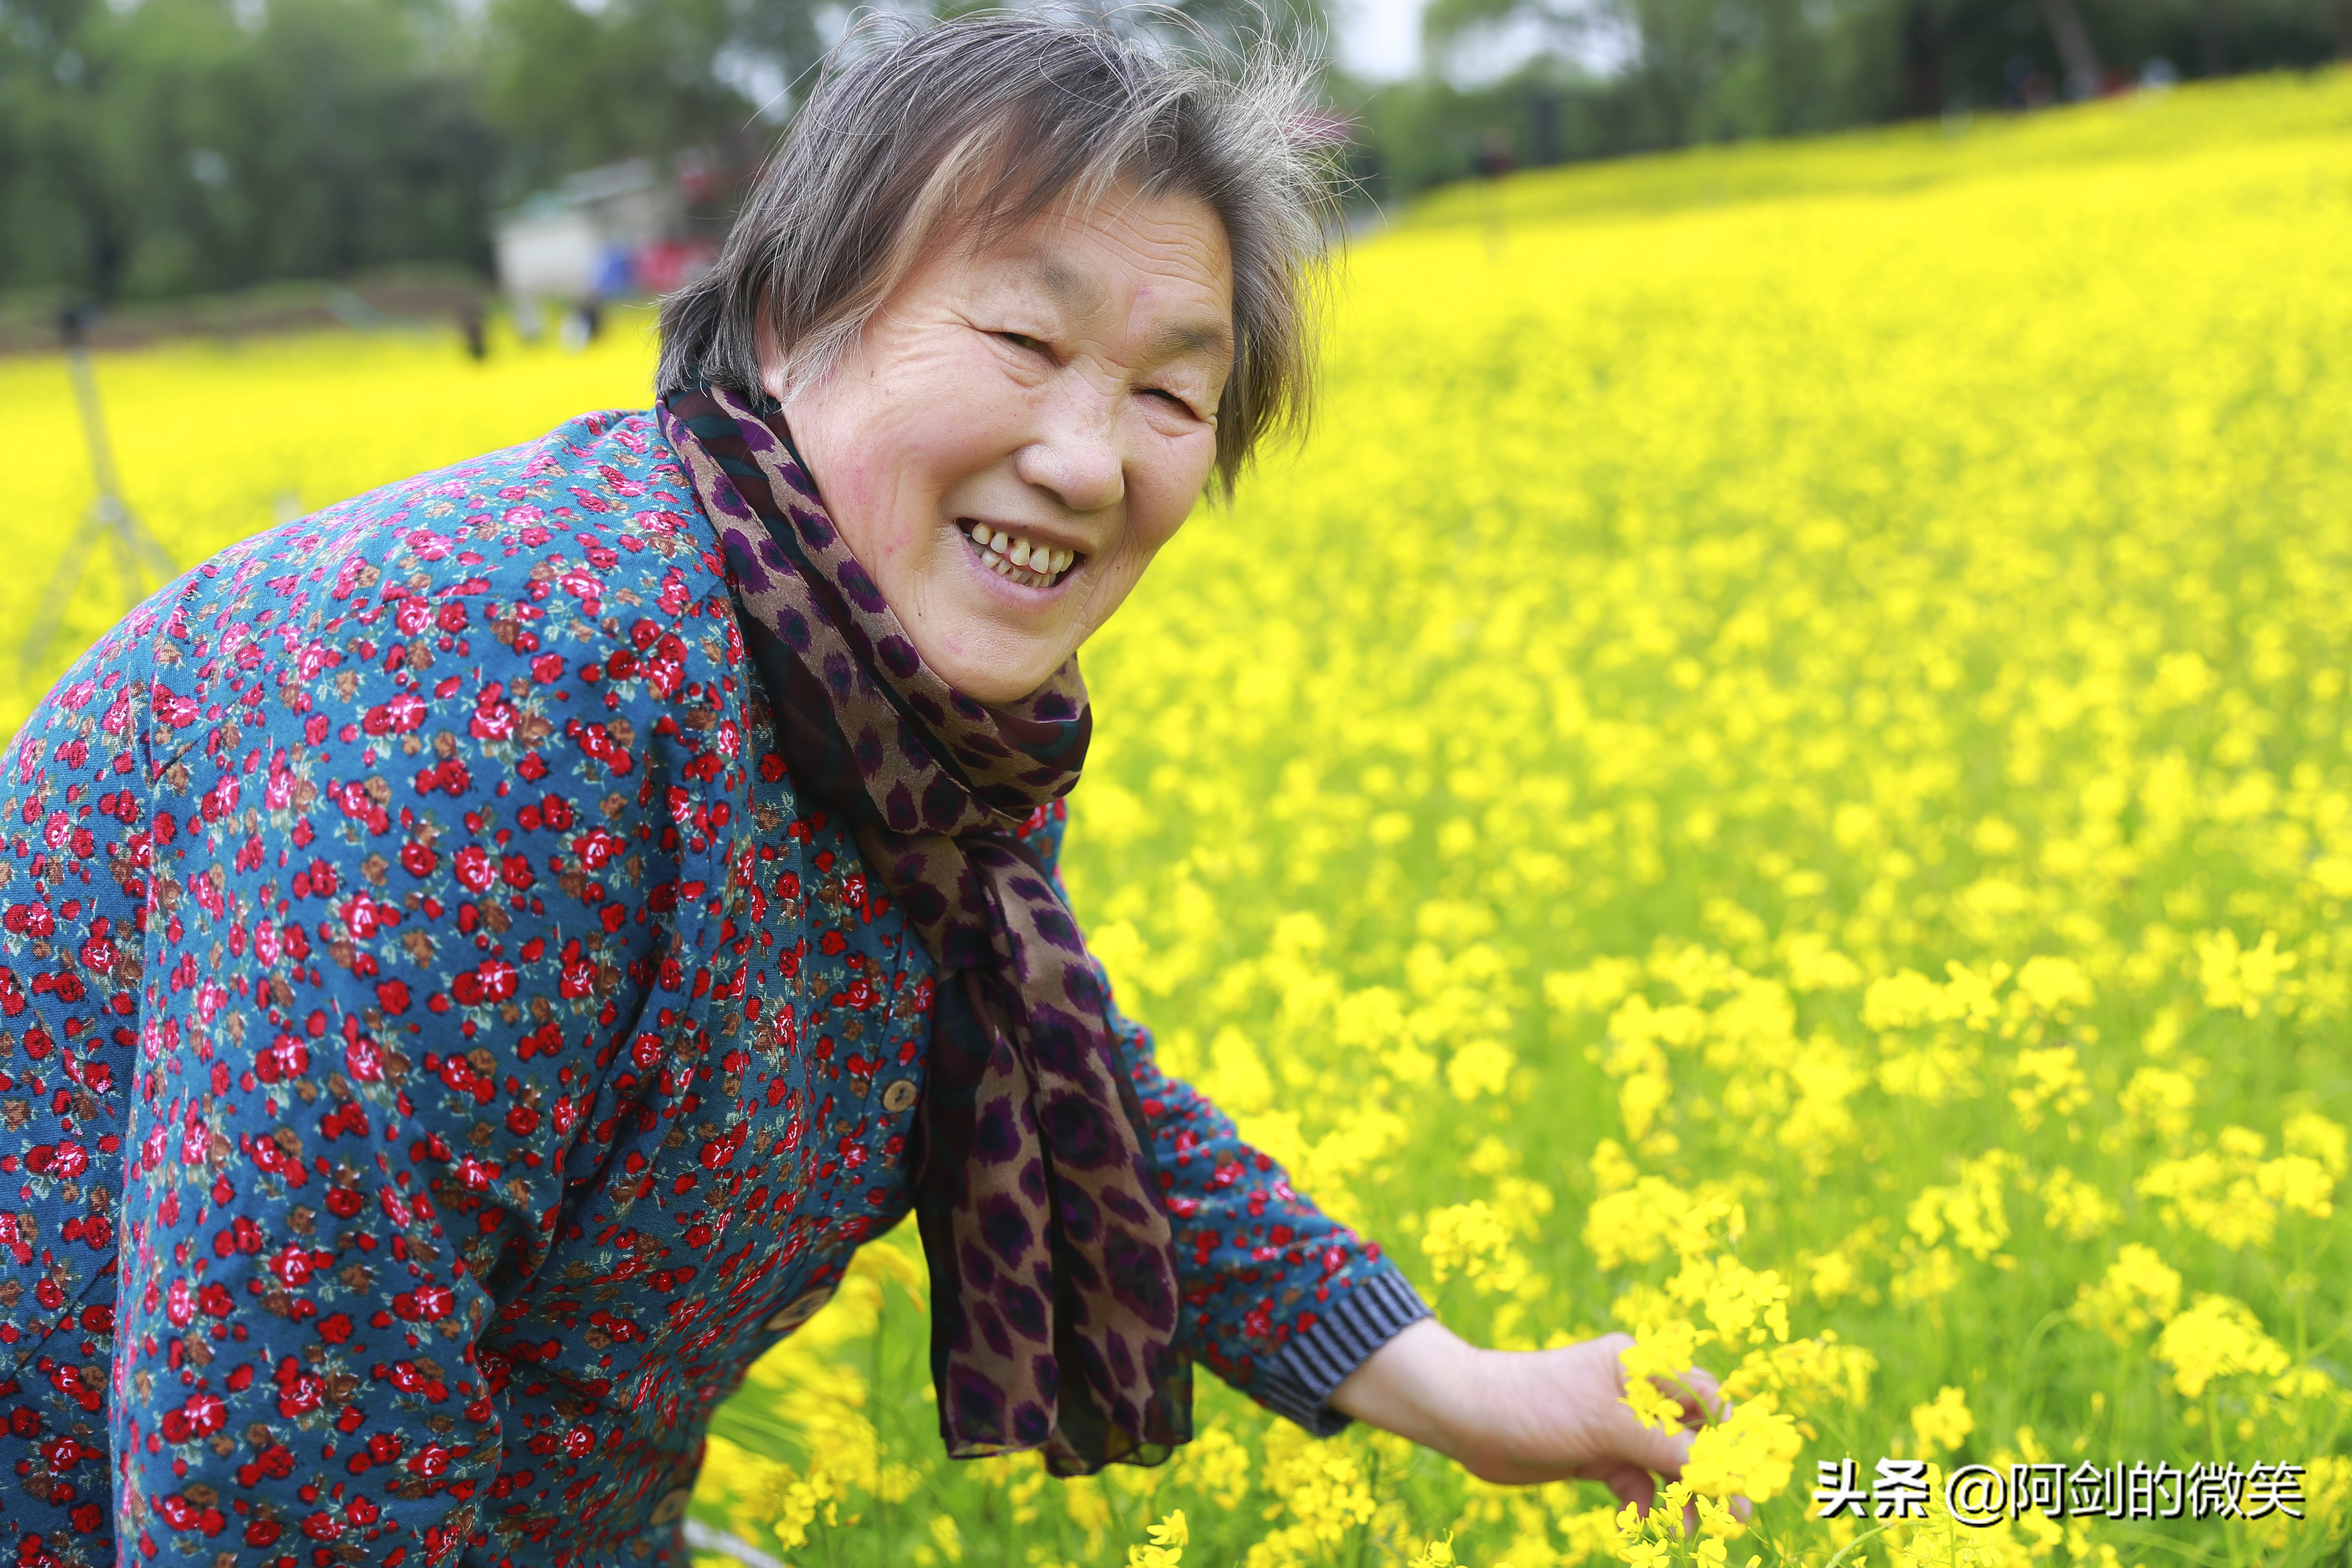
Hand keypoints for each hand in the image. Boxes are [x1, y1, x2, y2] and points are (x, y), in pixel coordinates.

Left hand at [1327, 1319, 1724, 1515]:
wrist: (1467, 1419)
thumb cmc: (1536, 1404)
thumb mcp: (1609, 1425)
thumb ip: (1669, 1449)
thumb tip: (1727, 1476)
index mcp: (1641, 1366)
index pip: (1706, 1397)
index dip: (1731, 1436)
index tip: (1750, 1477)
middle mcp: (1633, 1394)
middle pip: (1692, 1435)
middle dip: (1712, 1474)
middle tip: (1734, 1517)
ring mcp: (1615, 1426)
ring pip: (1667, 1464)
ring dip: (1683, 1496)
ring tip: (1692, 1529)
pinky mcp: (1597, 1455)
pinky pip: (1637, 1482)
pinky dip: (1645, 1503)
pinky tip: (1641, 1521)